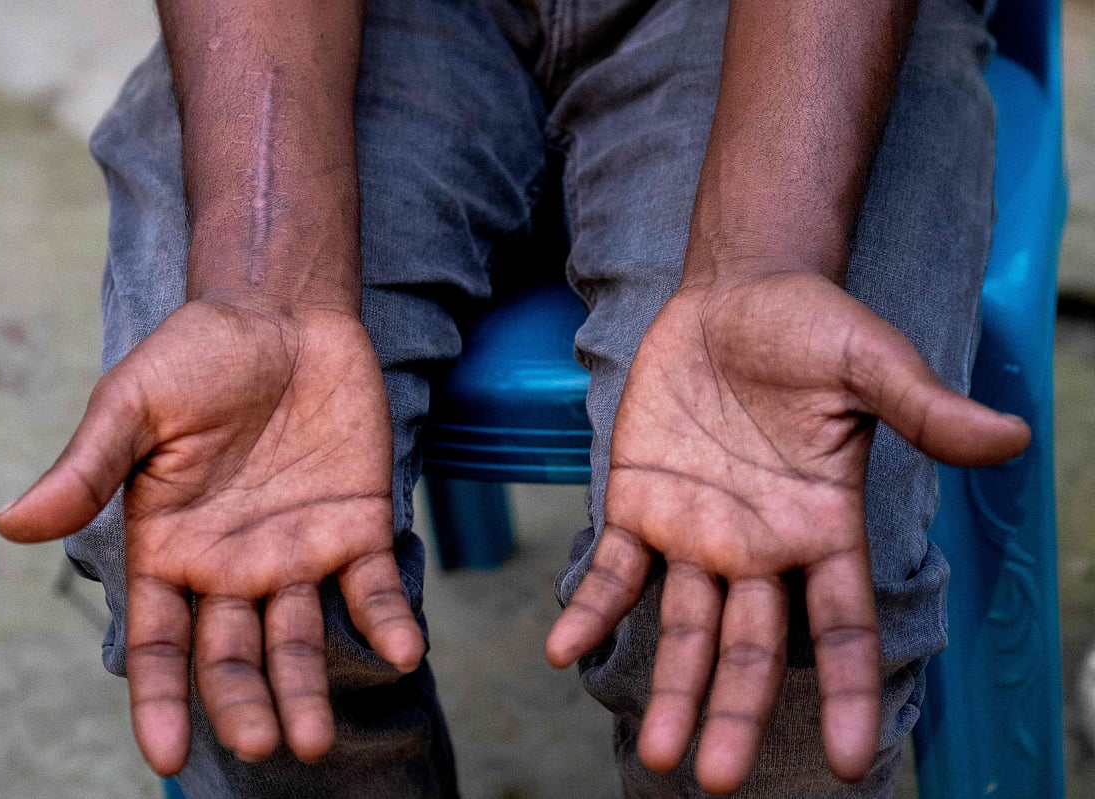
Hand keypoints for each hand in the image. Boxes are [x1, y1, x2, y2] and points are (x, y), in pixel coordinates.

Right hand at [0, 300, 423, 774]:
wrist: (283, 315)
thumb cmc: (198, 357)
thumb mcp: (134, 405)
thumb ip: (89, 468)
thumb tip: (10, 524)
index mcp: (171, 550)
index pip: (161, 641)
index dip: (160, 698)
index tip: (165, 754)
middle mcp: (234, 566)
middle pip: (234, 655)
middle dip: (245, 703)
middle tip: (264, 744)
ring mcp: (299, 551)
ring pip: (302, 637)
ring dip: (310, 687)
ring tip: (316, 737)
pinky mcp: (357, 525)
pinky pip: (373, 586)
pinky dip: (388, 621)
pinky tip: (402, 651)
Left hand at [546, 271, 1028, 793]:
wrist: (734, 295)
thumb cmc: (811, 329)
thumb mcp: (869, 363)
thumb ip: (923, 409)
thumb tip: (1012, 439)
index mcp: (821, 526)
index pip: (841, 624)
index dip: (846, 689)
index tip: (847, 762)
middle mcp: (759, 547)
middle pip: (751, 647)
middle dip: (736, 710)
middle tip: (716, 777)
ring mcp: (696, 532)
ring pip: (684, 627)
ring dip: (670, 687)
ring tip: (657, 750)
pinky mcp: (640, 502)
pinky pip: (614, 569)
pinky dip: (591, 608)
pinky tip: (563, 648)